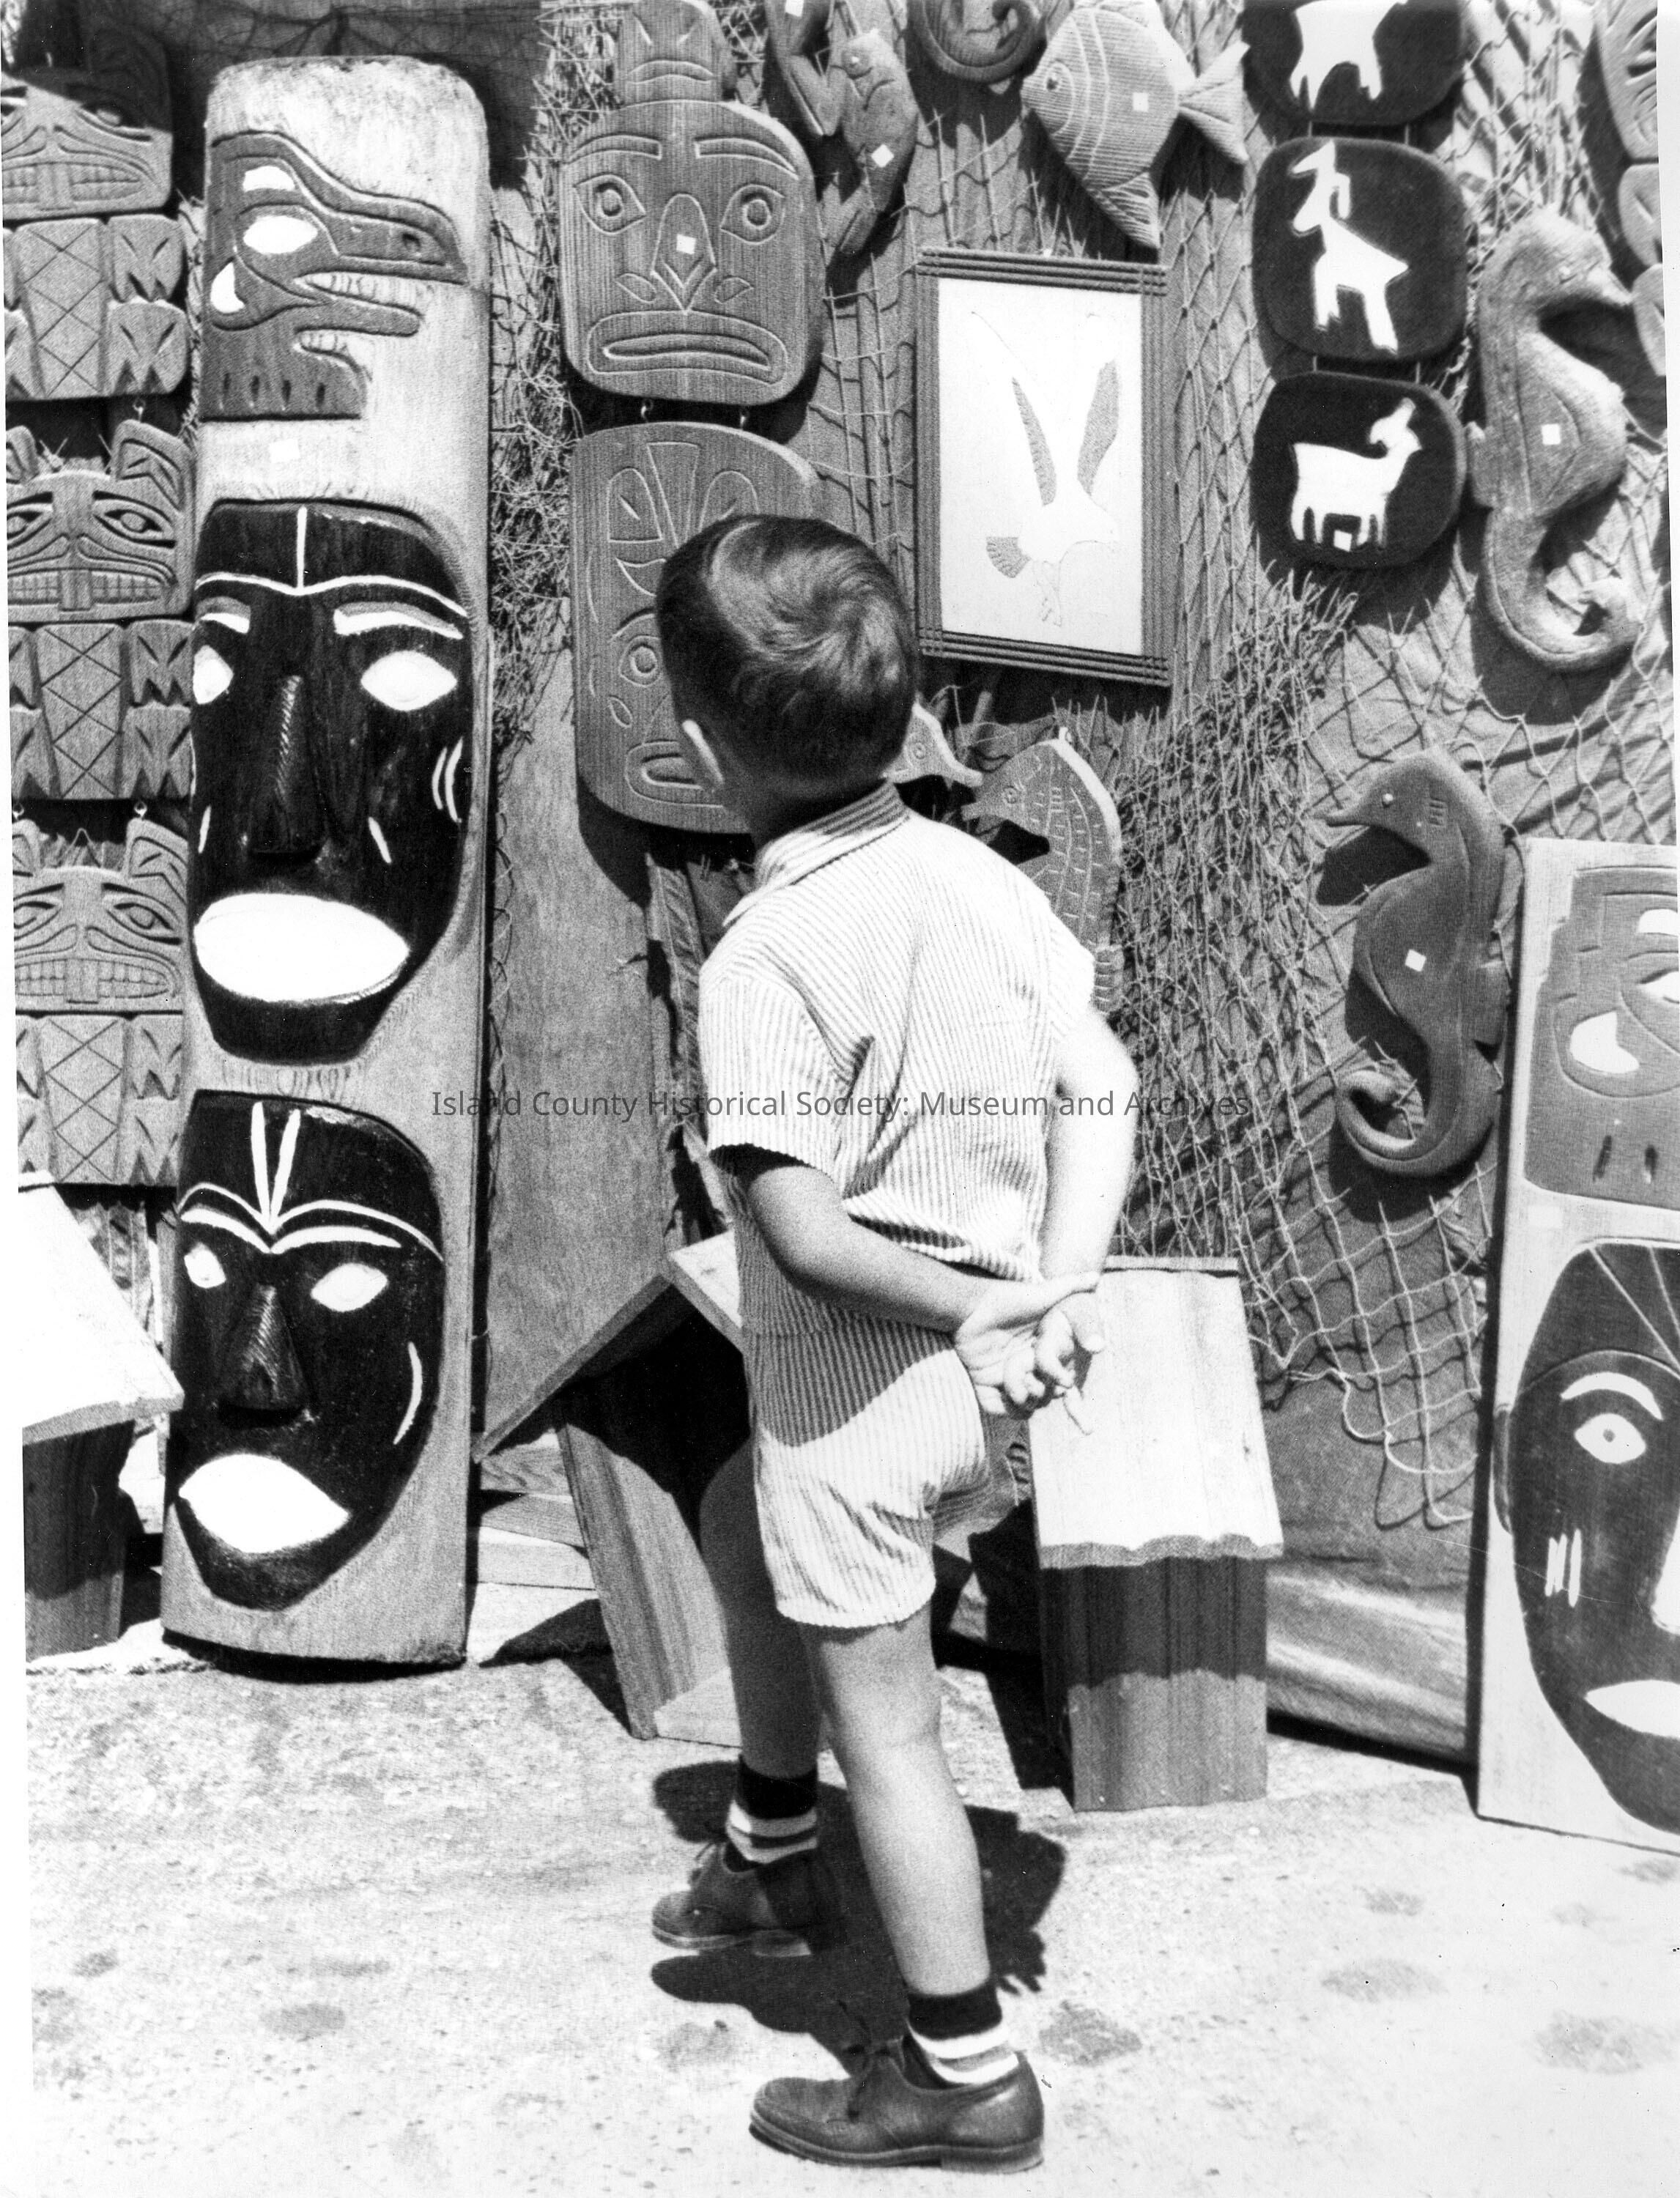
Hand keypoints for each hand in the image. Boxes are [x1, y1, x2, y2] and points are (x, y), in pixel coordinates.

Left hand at [954, 1272, 1100, 1418]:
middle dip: (1042, 1393)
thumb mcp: (1042, 1293)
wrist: (972, 1303)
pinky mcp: (982, 1380)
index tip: (1067, 1384)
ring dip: (1024, 1400)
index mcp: (1041, 1354)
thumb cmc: (1009, 1298)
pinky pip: (994, 1406)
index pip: (1059, 1381)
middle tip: (1035, 1378)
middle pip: (1042, 1395)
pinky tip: (1006, 1394)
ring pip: (1022, 1404)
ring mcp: (1004, 1376)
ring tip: (1020, 1387)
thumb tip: (1096, 1276)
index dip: (1067, 1390)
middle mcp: (1026, 1367)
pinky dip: (1001, 1408)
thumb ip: (1069, 1285)